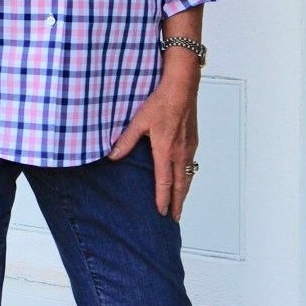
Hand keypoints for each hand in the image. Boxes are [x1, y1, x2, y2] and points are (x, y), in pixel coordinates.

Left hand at [108, 77, 198, 221]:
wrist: (182, 87)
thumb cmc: (161, 102)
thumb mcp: (138, 121)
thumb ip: (126, 141)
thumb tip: (112, 156)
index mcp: (166, 150)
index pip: (164, 183)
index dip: (162, 200)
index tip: (161, 213)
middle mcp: (181, 153)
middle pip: (181, 185)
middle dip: (177, 203)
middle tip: (175, 218)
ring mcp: (189, 147)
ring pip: (188, 176)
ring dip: (184, 192)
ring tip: (179, 203)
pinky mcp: (193, 141)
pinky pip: (191, 165)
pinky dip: (188, 177)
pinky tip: (184, 178)